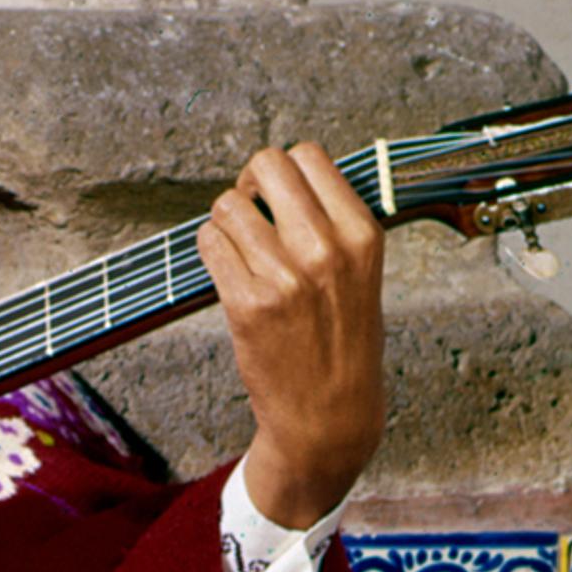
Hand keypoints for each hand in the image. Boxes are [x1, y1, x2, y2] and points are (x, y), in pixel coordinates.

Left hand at [198, 142, 386, 532]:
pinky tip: (230, 275)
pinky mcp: (247, 303)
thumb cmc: (341, 338)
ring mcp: (285, 276)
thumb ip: (329, 220)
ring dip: (227, 224)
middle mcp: (327, 249)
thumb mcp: (361, 272)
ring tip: (243, 256)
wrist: (330, 415)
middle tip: (251, 214)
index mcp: (362, 235)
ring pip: (228, 205)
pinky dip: (211, 251)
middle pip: (266, 165)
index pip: (309, 156)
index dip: (282, 171)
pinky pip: (209, 242)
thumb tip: (277, 173)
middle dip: (250, 184)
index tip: (275, 196)